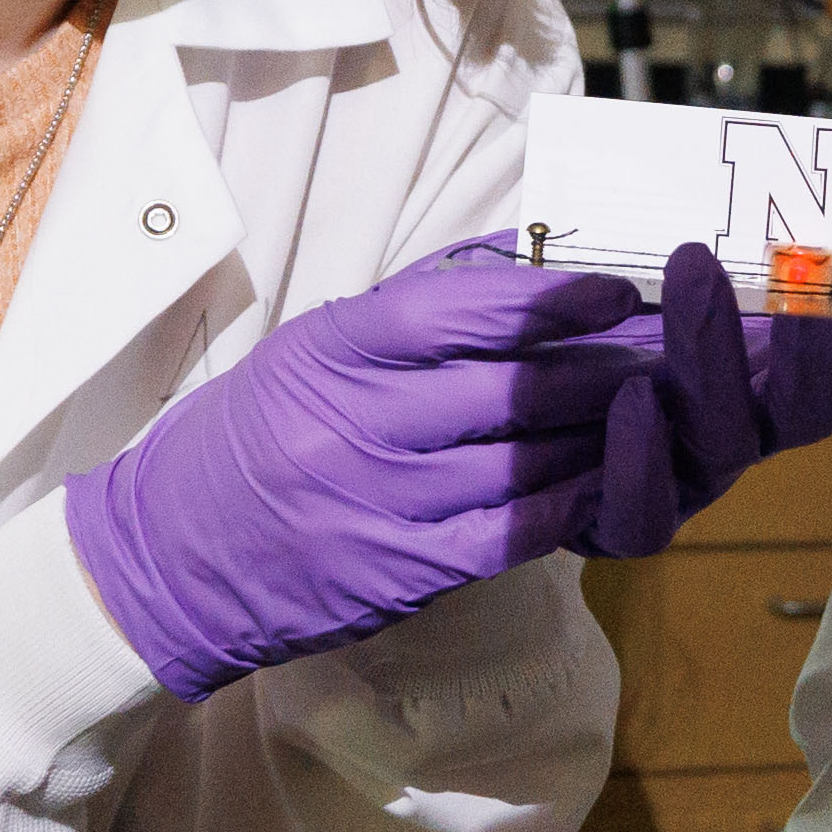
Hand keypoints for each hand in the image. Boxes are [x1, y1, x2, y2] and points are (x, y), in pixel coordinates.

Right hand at [66, 249, 651, 696]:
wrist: (166, 560)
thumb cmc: (251, 442)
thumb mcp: (308, 354)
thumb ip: (407, 313)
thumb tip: (520, 258)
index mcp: (329, 353)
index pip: (456, 310)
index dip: (549, 299)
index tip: (616, 290)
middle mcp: (351, 426)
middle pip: (506, 390)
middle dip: (599, 370)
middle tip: (664, 354)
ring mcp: (374, 505)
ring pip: (521, 464)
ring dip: (599, 438)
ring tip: (654, 413)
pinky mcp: (395, 574)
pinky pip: (506, 536)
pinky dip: (566, 507)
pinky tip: (606, 484)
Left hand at [579, 239, 831, 559]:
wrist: (487, 356)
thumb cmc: (577, 300)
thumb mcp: (649, 250)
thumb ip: (718, 241)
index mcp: (766, 367)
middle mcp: (738, 425)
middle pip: (807, 410)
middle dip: (819, 352)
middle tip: (807, 279)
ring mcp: (680, 475)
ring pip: (725, 444)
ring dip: (715, 358)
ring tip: (694, 269)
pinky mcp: (608, 521)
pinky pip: (644, 516)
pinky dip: (643, 457)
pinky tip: (634, 396)